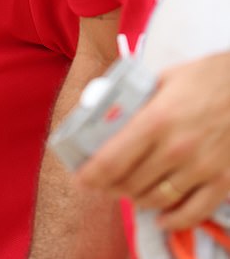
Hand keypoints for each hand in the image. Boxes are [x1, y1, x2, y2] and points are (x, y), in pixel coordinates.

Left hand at [76, 52, 229, 229]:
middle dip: (111, 185)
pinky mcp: (223, 181)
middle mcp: (176, 149)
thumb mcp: (164, 78)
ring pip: (157, 199)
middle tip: (103, 182)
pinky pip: (193, 213)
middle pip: (131, 182)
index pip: (113, 159)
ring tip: (128, 193)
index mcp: (156, 119)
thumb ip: (139, 99)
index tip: (81, 178)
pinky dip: (174, 220)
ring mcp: (201, 169)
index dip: (92, 174)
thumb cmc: (206, 77)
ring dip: (137, 200)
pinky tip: (162, 216)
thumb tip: (111, 112)